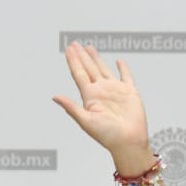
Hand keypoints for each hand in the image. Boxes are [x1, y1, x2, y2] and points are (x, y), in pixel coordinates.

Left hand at [53, 42, 151, 165]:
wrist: (129, 142)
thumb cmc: (107, 135)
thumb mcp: (86, 121)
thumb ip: (71, 107)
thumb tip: (55, 96)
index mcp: (90, 96)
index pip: (79, 74)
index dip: (74, 61)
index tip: (69, 49)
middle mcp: (101, 91)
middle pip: (89, 68)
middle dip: (82, 56)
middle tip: (74, 44)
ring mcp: (116, 90)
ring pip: (104, 69)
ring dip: (96, 59)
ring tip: (89, 47)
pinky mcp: (130, 92)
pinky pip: (126, 76)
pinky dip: (123, 68)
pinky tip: (119, 61)